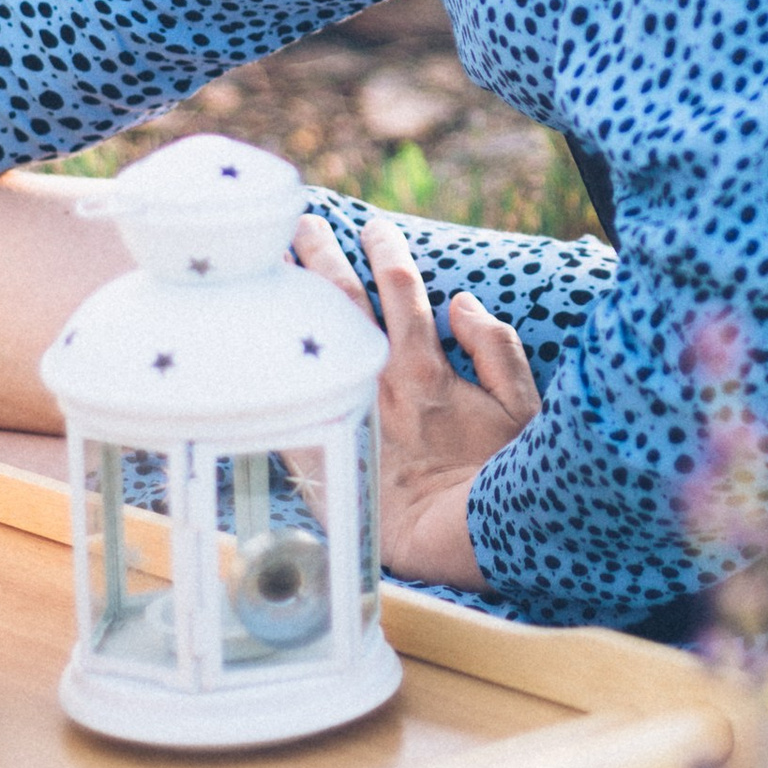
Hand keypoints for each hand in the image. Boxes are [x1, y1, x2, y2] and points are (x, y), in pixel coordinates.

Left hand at [291, 212, 538, 589]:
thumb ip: (495, 347)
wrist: (460, 542)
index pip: (401, 288)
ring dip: (290, 300)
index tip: (375, 229)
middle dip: (320, 255)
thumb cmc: (501, 477)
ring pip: (311, 342)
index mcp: (425, 367)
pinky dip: (270, 375)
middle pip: (342, 300)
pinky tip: (247, 352)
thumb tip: (462, 301)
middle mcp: (379, 382)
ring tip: (265, 267)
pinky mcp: (327, 451)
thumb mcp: (520, 406)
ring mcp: (348, 415)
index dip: (387, 252)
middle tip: (301, 224)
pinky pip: (291, 407)